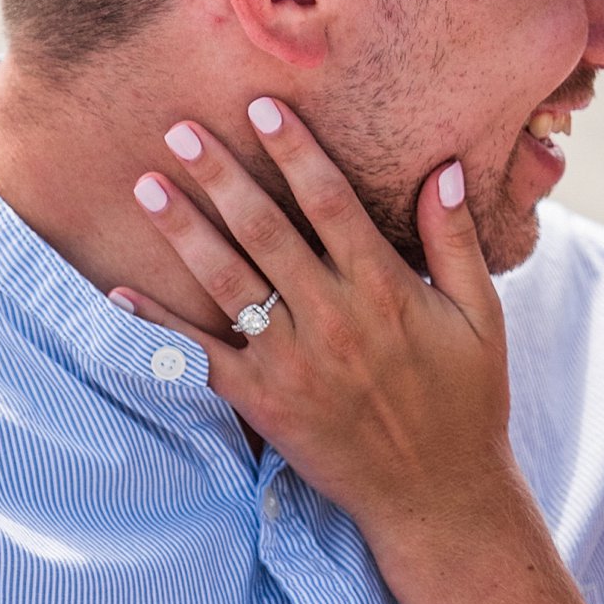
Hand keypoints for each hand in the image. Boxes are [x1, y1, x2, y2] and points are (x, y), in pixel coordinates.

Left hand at [114, 101, 524, 567]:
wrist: (438, 496)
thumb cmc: (466, 402)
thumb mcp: (481, 318)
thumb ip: (455, 242)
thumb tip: (447, 168)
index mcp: (385, 289)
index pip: (330, 202)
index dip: (294, 150)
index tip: (261, 107)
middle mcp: (334, 318)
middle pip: (266, 230)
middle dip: (221, 175)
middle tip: (178, 128)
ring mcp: (295, 362)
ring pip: (228, 283)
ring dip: (184, 232)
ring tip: (146, 186)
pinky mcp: (267, 404)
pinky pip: (204, 358)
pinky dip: (160, 328)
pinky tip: (122, 293)